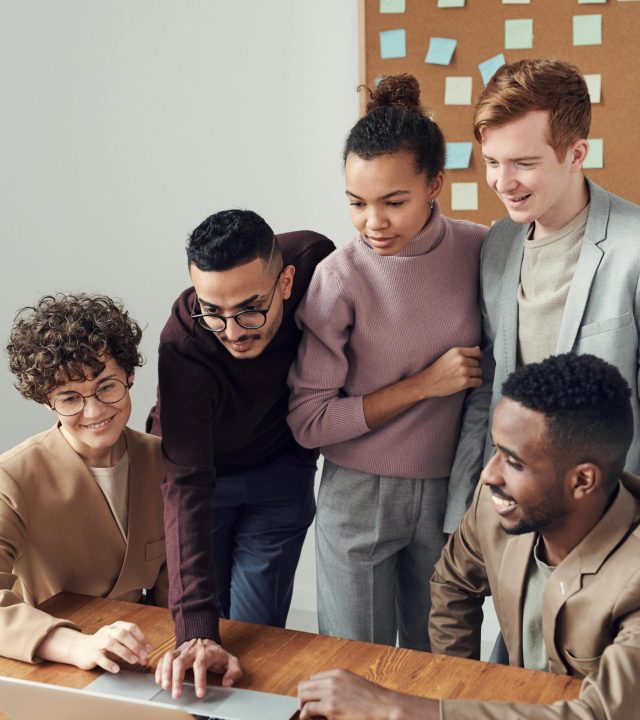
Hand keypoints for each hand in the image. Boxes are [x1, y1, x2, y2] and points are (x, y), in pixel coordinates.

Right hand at [37, 622, 152, 672]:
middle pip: (123, 634)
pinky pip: (100, 657)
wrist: (80, 649)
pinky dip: (109, 663)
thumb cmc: (104, 646)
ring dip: (124, 652)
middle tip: (144, 656)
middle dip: (135, 645)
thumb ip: (132, 649)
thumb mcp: (118, 644)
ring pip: (112, 644)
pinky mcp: (90, 653)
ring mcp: (98, 642)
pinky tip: (116, 668)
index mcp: (116, 626)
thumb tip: (146, 657)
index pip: (132, 628)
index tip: (150, 649)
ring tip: (134, 661)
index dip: (142, 638)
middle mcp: (107, 631)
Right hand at [155, 638, 241, 698]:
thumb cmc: (216, 653)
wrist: (204, 636)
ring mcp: (182, 650)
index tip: (200, 693)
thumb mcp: (230, 660)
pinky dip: (159, 668)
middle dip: (177, 678)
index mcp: (206, 653)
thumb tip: (228, 683)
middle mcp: (192, 650)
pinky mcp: (174, 652)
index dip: (200, 679)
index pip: (201, 664)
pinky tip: (159, 680)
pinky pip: (163, 657)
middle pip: (181, 661)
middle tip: (176, 694)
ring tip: (165, 686)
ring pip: (170, 657)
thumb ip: (234, 672)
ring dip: (165, 672)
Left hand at [298, 669, 437, 719]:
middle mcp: (332, 680)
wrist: (384, 706)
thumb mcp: (354, 685)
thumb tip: (328, 695)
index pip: (313, 678)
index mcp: (338, 673)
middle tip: (305, 708)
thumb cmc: (373, 699)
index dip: (310, 690)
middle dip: (303, 697)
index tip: (310, 699)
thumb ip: (340, 686)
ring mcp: (331, 692)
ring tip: (306, 715)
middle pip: (305, 685)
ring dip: (302, 705)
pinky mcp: (331, 707)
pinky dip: (304, 715)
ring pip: (303, 695)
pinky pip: (308, 709)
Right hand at [420, 346, 481, 397]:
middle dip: (473, 368)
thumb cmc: (437, 369)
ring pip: (479, 372)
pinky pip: (478, 382)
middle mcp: (461, 360)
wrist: (427, 382)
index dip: (478, 357)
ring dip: (475, 376)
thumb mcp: (448, 355)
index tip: (477, 360)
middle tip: (465, 372)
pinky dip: (476, 383)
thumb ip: (463, 352)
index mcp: (457, 351)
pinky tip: (469, 383)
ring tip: (466, 377)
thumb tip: (478, 349)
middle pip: (477, 363)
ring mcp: (463, 371)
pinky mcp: (464, 382)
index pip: (477, 352)